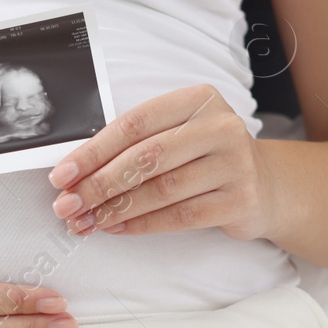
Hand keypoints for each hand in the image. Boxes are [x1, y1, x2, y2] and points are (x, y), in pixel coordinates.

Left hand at [48, 85, 277, 239]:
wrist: (265, 185)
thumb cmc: (205, 157)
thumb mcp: (178, 134)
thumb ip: (136, 144)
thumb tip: (77, 174)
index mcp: (197, 100)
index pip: (134, 124)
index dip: (93, 151)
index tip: (62, 175)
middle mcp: (220, 126)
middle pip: (146, 158)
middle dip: (99, 185)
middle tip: (68, 205)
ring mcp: (235, 163)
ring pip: (161, 190)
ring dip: (116, 209)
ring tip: (86, 221)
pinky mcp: (240, 200)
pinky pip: (180, 216)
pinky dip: (142, 224)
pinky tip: (117, 228)